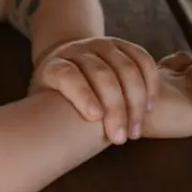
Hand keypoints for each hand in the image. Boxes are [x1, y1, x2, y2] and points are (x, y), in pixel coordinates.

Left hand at [29, 36, 159, 144]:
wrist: (66, 60)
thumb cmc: (55, 93)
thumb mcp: (42, 103)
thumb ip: (45, 118)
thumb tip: (46, 146)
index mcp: (54, 65)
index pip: (67, 75)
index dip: (82, 94)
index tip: (95, 118)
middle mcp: (78, 51)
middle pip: (101, 74)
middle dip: (115, 108)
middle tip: (120, 138)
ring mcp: (101, 45)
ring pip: (126, 67)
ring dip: (136, 100)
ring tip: (136, 130)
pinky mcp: (123, 45)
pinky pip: (142, 59)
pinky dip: (150, 82)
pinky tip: (150, 106)